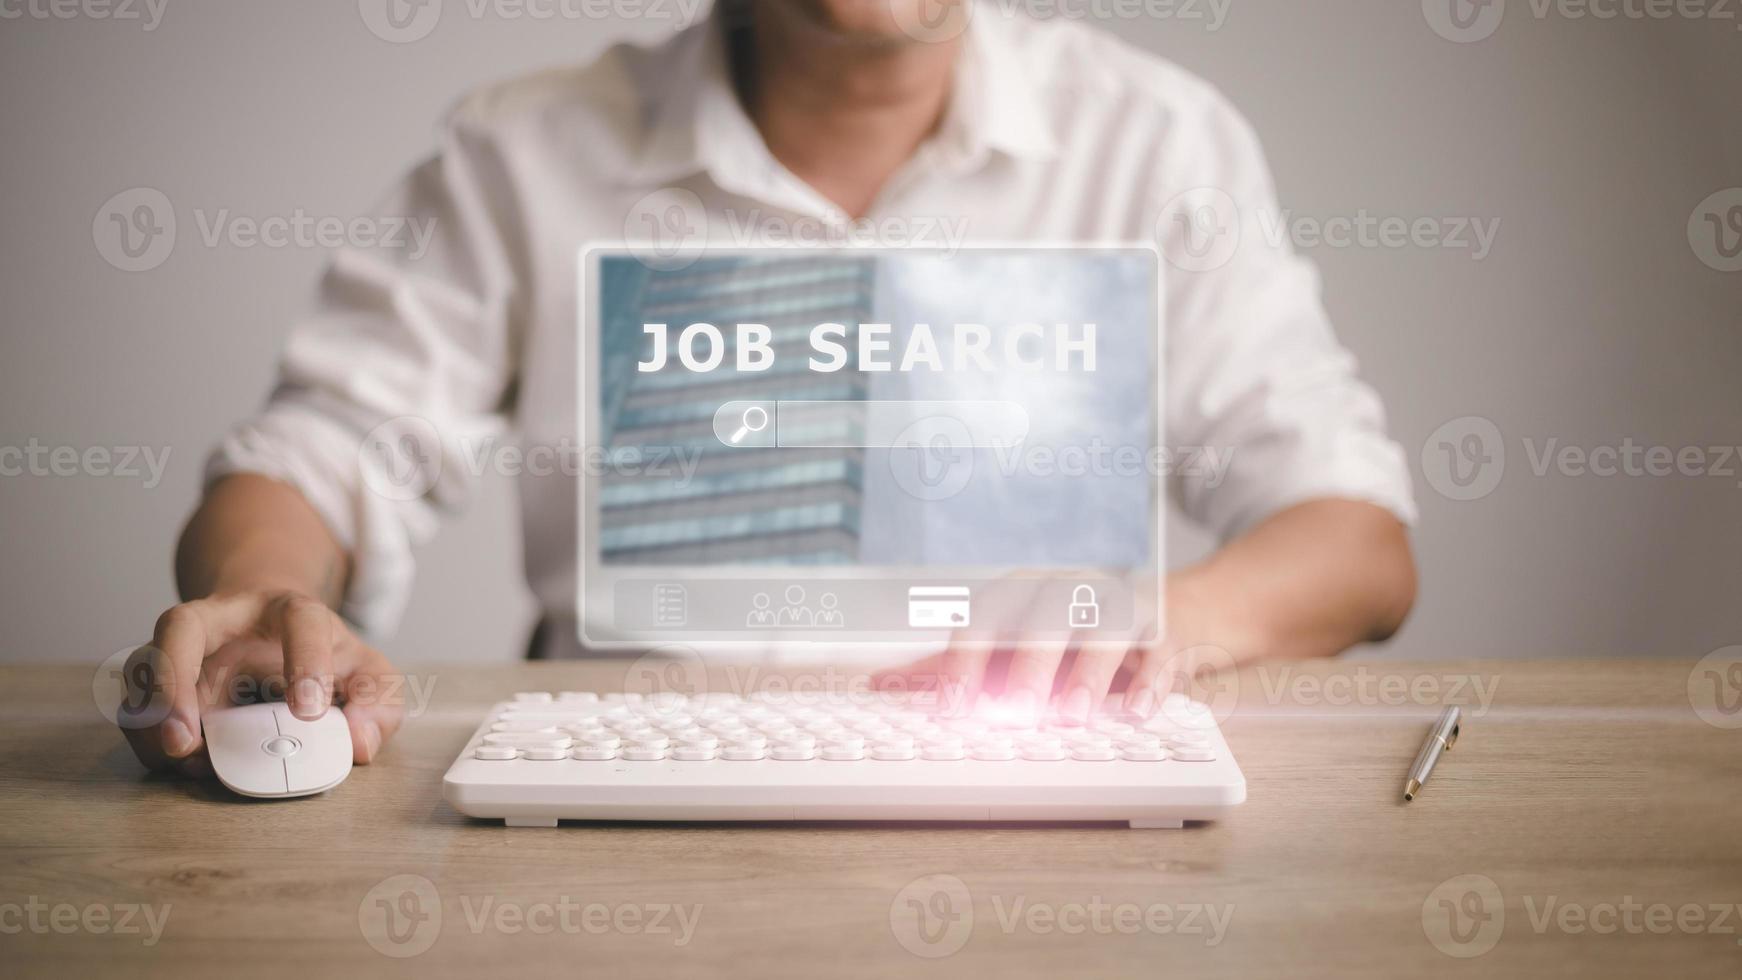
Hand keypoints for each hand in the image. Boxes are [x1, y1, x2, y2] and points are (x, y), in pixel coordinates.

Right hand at [117, 590, 404, 774]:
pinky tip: (171, 759)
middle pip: (182, 626)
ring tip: (179, 755)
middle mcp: (227, 618)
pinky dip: (146, 733)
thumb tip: (357, 742)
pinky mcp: (161, 673)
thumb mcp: (365, 674)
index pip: (302, 622)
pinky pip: (135, 698)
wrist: (275, 628)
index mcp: (292, 611)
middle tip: (188, 739)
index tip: (309, 710)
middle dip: (175, 681)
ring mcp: (187, 645)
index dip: (306, 662)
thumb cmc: (324, 656)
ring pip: (145, 662)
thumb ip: (376, 704)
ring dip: (152, 714)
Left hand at [877, 570, 1242, 724]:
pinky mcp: (1163, 631)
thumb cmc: (1067, 634)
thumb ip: (950, 666)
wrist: (1164, 612)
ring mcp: (1118, 608)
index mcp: (1021, 594)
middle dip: (1027, 666)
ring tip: (1070, 715)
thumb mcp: (1008, 644)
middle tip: (1013, 713)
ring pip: (1102, 631)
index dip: (965, 662)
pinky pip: (1157, 652)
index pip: (985, 620)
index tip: (951, 706)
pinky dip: (1148, 682)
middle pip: (1043, 621)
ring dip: (1085, 673)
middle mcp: (1067, 593)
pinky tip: (1136, 711)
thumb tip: (878, 685)